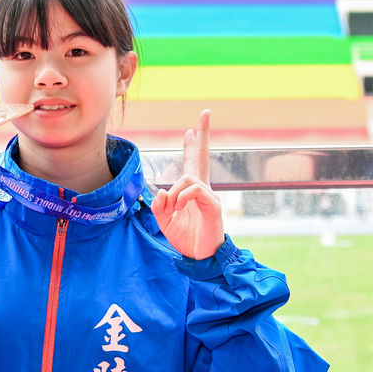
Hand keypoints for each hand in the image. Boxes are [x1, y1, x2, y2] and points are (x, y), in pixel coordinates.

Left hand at [151, 110, 223, 259]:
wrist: (200, 257)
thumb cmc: (186, 239)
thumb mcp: (164, 221)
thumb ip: (159, 205)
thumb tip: (162, 190)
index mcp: (191, 192)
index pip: (192, 164)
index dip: (191, 147)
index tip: (189, 130)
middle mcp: (201, 190)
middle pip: (203, 157)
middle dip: (203, 135)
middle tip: (205, 113)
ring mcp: (209, 196)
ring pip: (187, 178)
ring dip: (175, 193)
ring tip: (174, 209)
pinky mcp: (213, 205)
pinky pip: (194, 190)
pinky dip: (183, 197)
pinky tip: (180, 208)